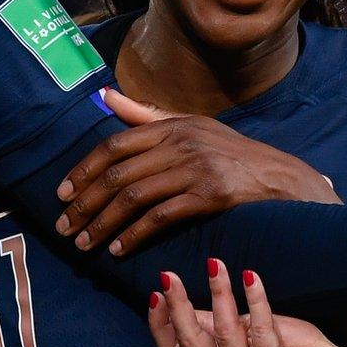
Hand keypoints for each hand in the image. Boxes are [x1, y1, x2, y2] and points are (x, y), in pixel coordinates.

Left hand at [57, 88, 339, 253]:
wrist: (284, 180)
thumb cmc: (233, 156)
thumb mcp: (192, 127)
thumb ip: (146, 116)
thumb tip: (105, 96)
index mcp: (173, 125)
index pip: (114, 144)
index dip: (83, 170)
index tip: (61, 194)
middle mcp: (182, 142)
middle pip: (118, 173)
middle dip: (85, 203)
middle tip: (65, 229)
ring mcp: (197, 168)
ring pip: (134, 197)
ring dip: (103, 224)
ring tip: (84, 244)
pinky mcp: (211, 195)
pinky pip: (161, 217)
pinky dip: (135, 235)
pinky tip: (119, 249)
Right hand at [146, 262, 346, 346]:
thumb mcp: (246, 330)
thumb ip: (216, 322)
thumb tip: (180, 300)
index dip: (159, 325)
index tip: (155, 293)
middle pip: (190, 344)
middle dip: (177, 307)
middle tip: (169, 275)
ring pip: (223, 334)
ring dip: (218, 294)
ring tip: (215, 264)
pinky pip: (260, 330)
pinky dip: (256, 300)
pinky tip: (251, 276)